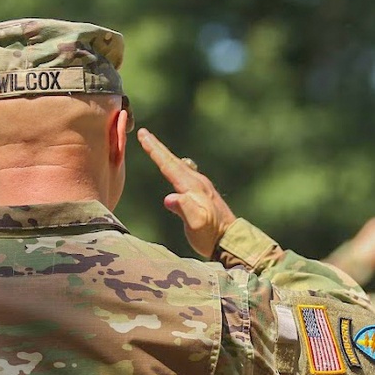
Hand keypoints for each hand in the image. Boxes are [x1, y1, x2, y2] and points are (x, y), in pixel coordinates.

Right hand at [137, 128, 236, 258]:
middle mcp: (198, 182)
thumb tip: (169, 198)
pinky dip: (175, 167)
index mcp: (193, 187)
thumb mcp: (197, 224)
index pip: (169, 165)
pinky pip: (185, 174)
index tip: (143, 135)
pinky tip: (176, 168)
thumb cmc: (211, 235)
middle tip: (144, 134)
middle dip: (158, 148)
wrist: (231, 241)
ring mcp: (202, 187)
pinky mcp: (203, 194)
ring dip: (166, 156)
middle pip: (173, 161)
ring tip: (155, 147)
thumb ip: (184, 209)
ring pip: (179, 166)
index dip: (155, 151)